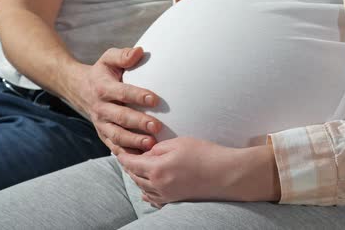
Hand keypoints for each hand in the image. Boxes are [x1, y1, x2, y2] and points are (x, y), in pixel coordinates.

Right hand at [66, 47, 162, 155]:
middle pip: (120, 117)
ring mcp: (101, 124)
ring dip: (133, 142)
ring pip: (116, 136)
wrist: (80, 88)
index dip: (138, 96)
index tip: (155, 99)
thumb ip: (122, 55)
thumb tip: (138, 51)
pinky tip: (142, 158)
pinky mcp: (103, 135)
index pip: (122, 93)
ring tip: (151, 144)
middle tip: (156, 126)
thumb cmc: (103, 72)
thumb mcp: (108, 58)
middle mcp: (101, 108)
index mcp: (103, 88)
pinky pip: (114, 147)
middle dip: (138, 123)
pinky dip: (127, 154)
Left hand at [118, 137, 280, 208]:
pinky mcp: (176, 200)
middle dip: (128, 167)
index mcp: (156, 169)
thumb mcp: (179, 143)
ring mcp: (167, 195)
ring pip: (143, 188)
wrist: (226, 174)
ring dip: (137, 179)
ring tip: (135, 170)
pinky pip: (154, 199)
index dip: (123, 155)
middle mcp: (158, 185)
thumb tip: (147, 153)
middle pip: (135, 177)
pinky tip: (146, 191)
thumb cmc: (205, 154)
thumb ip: (158, 148)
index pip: (131, 163)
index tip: (118, 149)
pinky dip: (147, 193)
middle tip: (126, 157)